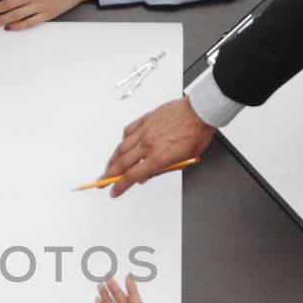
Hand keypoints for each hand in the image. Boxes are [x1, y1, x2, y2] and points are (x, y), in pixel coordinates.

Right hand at [102, 96, 216, 197]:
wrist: (200, 111)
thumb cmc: (197, 134)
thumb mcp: (184, 160)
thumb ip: (163, 169)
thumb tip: (146, 176)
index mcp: (159, 157)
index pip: (132, 176)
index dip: (120, 186)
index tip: (114, 192)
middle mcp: (148, 144)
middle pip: (122, 163)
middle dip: (109, 175)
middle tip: (101, 181)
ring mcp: (145, 131)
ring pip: (121, 148)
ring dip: (113, 159)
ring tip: (109, 166)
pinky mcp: (145, 119)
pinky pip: (128, 131)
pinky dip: (123, 141)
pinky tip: (122, 145)